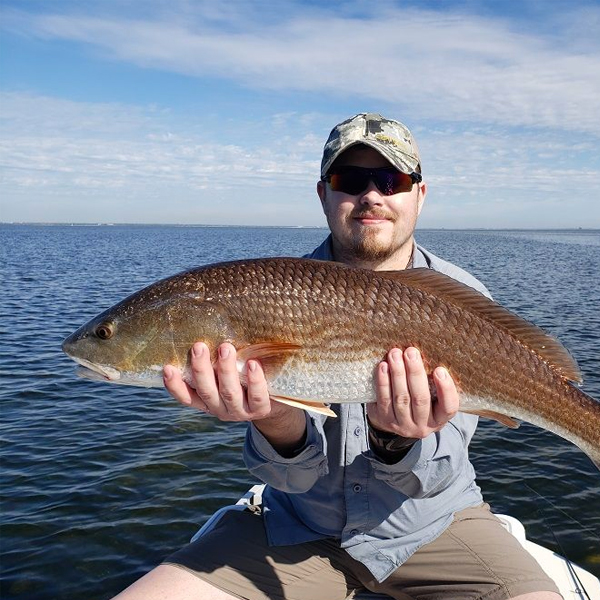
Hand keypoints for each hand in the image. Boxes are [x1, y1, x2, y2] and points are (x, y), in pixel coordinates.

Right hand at [164, 342, 306, 453]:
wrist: (274, 403)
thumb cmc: (244, 379)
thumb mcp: (226, 373)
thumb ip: (214, 360)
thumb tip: (205, 324)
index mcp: (207, 400)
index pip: (186, 396)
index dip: (175, 385)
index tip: (167, 367)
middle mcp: (220, 408)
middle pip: (206, 391)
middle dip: (201, 369)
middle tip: (199, 346)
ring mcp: (240, 411)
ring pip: (229, 392)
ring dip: (226, 370)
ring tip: (226, 348)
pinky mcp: (261, 409)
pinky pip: (257, 396)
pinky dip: (254, 380)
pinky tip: (253, 364)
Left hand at [367, 347, 458, 437]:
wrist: (395, 420)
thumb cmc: (419, 402)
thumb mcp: (432, 398)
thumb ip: (433, 382)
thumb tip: (430, 350)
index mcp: (440, 419)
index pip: (449, 407)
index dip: (446, 389)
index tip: (439, 369)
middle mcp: (423, 426)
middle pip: (420, 399)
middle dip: (415, 373)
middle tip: (411, 352)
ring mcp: (403, 425)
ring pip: (401, 398)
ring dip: (398, 373)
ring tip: (395, 354)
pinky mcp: (385, 420)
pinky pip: (384, 399)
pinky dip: (383, 381)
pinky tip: (383, 366)